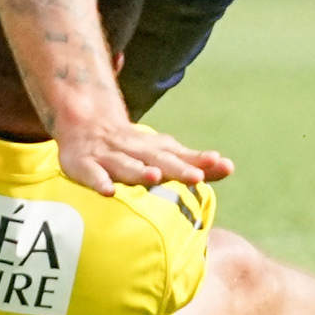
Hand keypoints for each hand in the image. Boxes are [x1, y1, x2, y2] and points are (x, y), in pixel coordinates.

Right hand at [51, 102, 231, 196]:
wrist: (85, 123)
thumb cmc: (133, 146)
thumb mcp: (162, 151)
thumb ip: (192, 161)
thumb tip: (229, 167)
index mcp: (155, 149)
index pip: (181, 155)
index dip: (199, 160)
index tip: (221, 164)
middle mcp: (135, 151)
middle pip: (157, 160)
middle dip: (176, 168)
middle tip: (196, 176)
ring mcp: (110, 157)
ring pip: (126, 165)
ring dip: (140, 171)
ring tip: (155, 178)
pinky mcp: (85, 164)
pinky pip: (92, 174)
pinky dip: (99, 181)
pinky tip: (108, 192)